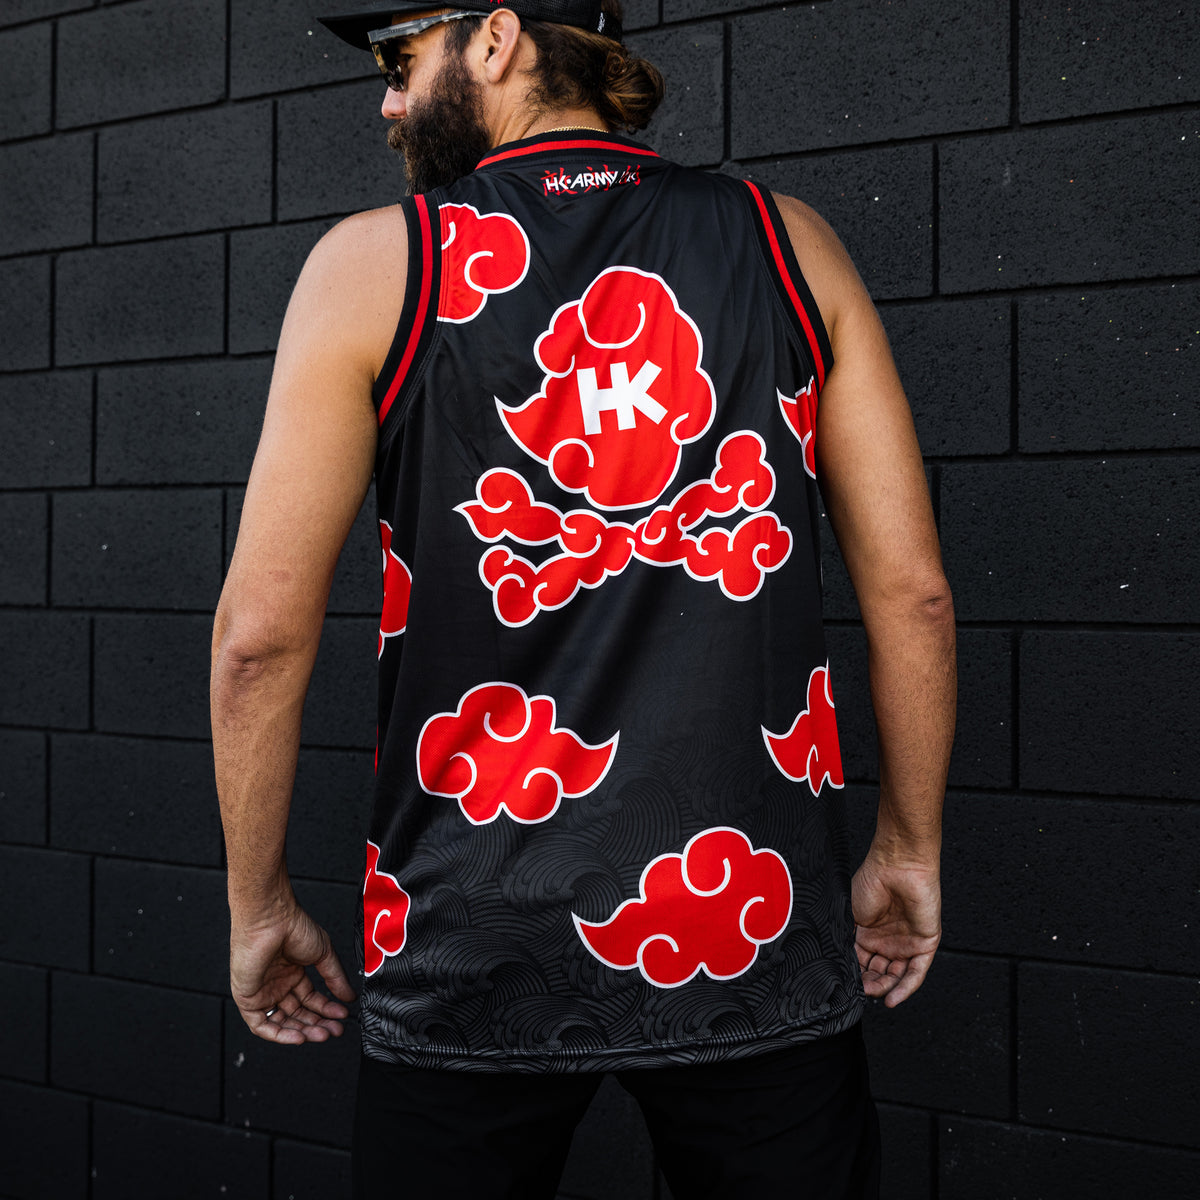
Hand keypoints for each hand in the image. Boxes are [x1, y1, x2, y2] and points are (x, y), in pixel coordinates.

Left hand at [230, 901, 356, 1043]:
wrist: (271, 919)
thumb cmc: (294, 926)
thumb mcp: (324, 953)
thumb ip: (336, 978)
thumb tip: (350, 997)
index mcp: (292, 972)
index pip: (310, 999)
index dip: (326, 1010)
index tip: (342, 1014)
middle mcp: (277, 984)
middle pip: (298, 1014)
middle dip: (317, 1024)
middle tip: (334, 1030)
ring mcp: (262, 991)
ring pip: (281, 1022)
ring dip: (302, 1031)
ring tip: (322, 1034)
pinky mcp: (247, 998)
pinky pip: (261, 1025)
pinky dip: (279, 1035)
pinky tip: (299, 1037)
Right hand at [851, 851, 940, 1007]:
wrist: (897, 866)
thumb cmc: (872, 881)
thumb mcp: (850, 914)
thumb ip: (847, 939)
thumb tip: (838, 962)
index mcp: (869, 933)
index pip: (862, 963)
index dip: (855, 975)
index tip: (846, 983)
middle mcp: (888, 941)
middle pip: (879, 973)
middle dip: (869, 985)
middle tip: (859, 989)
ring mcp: (907, 944)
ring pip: (897, 977)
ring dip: (885, 989)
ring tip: (873, 993)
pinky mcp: (925, 945)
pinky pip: (916, 973)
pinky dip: (905, 989)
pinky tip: (892, 998)